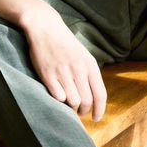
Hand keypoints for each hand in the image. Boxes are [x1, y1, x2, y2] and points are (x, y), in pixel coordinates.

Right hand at [20, 6, 106, 121]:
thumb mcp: (83, 55)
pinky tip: (57, 95)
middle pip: (87, 101)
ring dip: (71, 107)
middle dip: (84, 111)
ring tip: (68, 104)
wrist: (46, 28)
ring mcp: (64, 73)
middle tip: (80, 112)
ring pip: (73, 102)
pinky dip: (59, 101)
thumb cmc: (65, 43)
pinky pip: (58, 97)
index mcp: (90, 65)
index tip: (96, 118)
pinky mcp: (48, 75)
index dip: (99, 110)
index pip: (100, 94)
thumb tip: (93, 97)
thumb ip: (89, 74)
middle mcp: (79, 70)